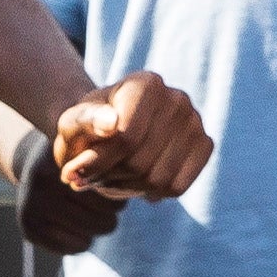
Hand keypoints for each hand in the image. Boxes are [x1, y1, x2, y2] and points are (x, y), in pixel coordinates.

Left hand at [16, 70, 213, 255]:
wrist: (105, 135)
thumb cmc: (86, 129)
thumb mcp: (72, 124)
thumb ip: (85, 122)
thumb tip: (111, 124)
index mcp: (145, 83)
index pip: (126, 138)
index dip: (98, 163)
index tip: (75, 171)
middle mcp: (176, 98)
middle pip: (140, 162)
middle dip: (110, 176)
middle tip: (94, 175)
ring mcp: (194, 121)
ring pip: (159, 179)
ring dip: (128, 187)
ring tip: (113, 176)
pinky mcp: (204, 145)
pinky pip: (177, 186)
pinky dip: (152, 193)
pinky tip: (137, 181)